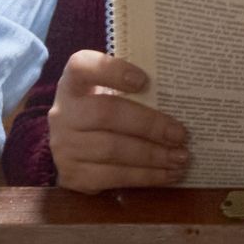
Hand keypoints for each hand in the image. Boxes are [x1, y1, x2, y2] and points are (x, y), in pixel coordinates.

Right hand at [44, 51, 192, 193]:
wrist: (68, 148)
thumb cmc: (100, 112)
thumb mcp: (108, 93)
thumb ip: (132, 90)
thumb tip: (179, 96)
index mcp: (73, 83)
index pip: (83, 66)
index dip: (112, 71)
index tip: (143, 80)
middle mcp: (63, 113)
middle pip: (106, 114)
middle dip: (148, 125)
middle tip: (180, 134)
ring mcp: (64, 147)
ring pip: (111, 150)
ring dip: (152, 156)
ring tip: (180, 157)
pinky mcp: (73, 175)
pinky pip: (113, 177)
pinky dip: (145, 177)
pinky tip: (168, 175)